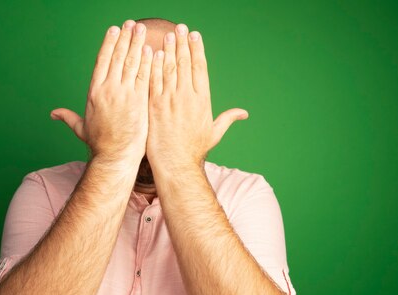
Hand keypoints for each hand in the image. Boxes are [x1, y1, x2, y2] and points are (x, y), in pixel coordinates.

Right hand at [50, 20, 152, 164]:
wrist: (114, 156)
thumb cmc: (100, 145)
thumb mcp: (81, 128)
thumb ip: (68, 117)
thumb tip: (53, 114)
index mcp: (94, 92)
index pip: (101, 61)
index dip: (108, 44)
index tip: (113, 31)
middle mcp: (108, 90)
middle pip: (117, 57)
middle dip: (124, 38)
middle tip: (130, 24)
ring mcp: (124, 94)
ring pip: (131, 62)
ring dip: (136, 43)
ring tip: (141, 29)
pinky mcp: (138, 101)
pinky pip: (143, 76)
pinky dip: (147, 61)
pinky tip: (151, 49)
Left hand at [147, 24, 248, 168]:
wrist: (176, 164)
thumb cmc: (195, 151)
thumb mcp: (214, 133)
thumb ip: (227, 119)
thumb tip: (243, 113)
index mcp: (203, 100)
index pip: (200, 68)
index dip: (197, 50)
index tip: (195, 35)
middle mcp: (187, 97)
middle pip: (185, 63)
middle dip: (182, 43)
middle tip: (180, 28)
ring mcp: (170, 101)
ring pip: (169, 69)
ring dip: (168, 49)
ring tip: (167, 34)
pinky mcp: (155, 106)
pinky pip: (154, 81)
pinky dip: (153, 66)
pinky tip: (153, 53)